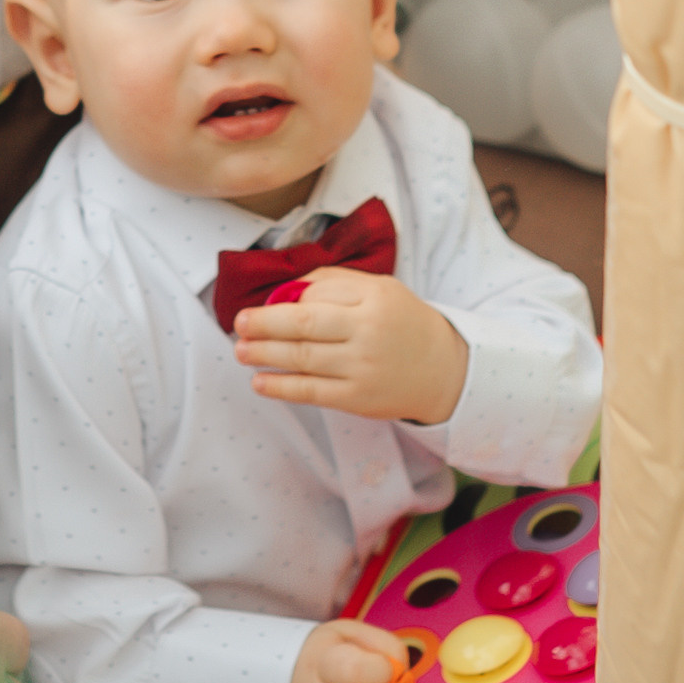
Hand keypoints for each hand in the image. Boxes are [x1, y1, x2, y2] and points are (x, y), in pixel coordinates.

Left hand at [233, 270, 467, 424]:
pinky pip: (312, 392)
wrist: (444, 371)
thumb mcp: (380, 289)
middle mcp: (367, 332)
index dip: (285, 299)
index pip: (318, 294)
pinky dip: (281, 387)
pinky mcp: (358, 399)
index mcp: (372, 299)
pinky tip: (261, 382)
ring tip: (241, 351)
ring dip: (265, 355)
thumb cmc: (404, 323)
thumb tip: (288, 290)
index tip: (261, 303)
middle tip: (239, 323)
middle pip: (304, 326)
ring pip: (303, 359)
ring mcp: (362, 368)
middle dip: (264, 324)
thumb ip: (336, 283)